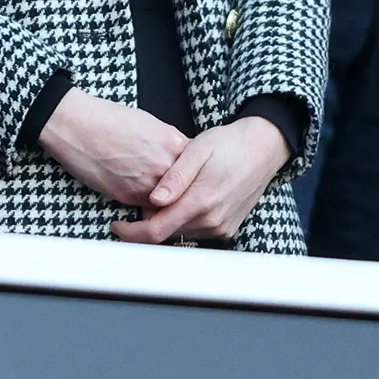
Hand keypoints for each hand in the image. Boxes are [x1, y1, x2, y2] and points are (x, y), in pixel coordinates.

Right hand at [37, 87, 189, 207]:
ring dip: (164, 200)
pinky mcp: (129, 197)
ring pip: (167, 202)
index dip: (192, 173)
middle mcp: (166, 167)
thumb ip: (168, 142)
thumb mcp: (147, 121)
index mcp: (172, 144)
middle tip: (173, 189)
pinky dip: (143, 202)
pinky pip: (145, 206)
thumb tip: (177, 154)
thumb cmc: (105, 117)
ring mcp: (148, 184)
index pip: (196, 168)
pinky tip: (133, 187)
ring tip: (152, 190)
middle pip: (186, 189)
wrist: (74, 124)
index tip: (190, 176)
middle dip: (180, 190)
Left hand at [110, 118, 291, 245]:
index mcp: (201, 201)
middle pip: (168, 233)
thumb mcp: (196, 151)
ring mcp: (222, 227)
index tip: (117, 226)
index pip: (158, 230)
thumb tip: (154, 200)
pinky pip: (196, 231)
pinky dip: (182, 219)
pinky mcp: (228, 228)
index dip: (133, 233)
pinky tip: (179, 199)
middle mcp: (213, 221)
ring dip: (165, 220)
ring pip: (181, 232)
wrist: (261, 150)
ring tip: (162, 194)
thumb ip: (175, 177)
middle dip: (147, 221)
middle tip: (140, 197)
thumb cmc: (227, 145)